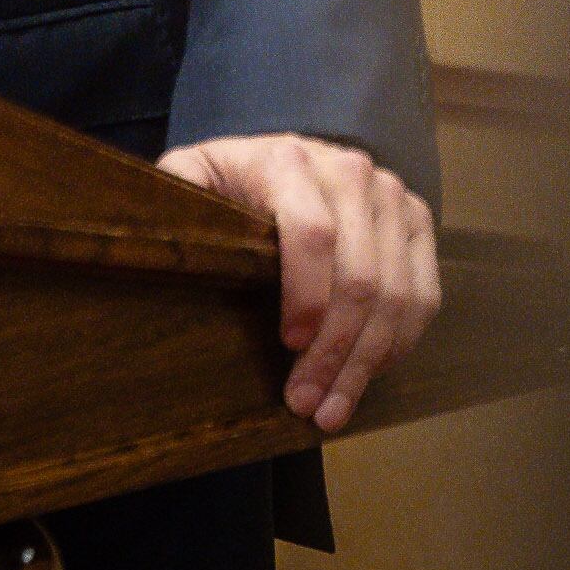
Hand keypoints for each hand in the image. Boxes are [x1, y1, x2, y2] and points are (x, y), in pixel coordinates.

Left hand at [156, 133, 439, 432]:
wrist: (282, 160)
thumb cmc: (226, 186)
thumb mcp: (190, 180)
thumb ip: (175, 202)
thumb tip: (146, 244)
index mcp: (288, 160)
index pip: (314, 232)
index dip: (307, 294)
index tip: (289, 345)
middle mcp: (350, 170)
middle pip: (360, 276)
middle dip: (334, 352)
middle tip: (305, 404)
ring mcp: (391, 196)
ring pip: (397, 295)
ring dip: (366, 363)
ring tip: (331, 410)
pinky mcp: (418, 222)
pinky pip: (424, 296)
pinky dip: (396, 345)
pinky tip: (363, 378)